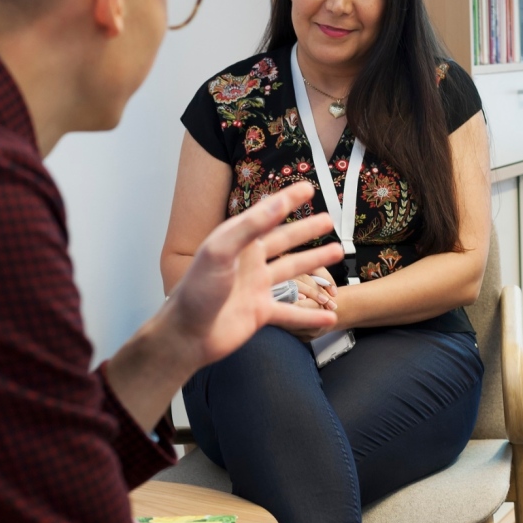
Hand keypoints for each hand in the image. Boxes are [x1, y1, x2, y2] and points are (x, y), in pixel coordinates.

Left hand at [163, 181, 341, 369]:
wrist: (186, 334)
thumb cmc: (197, 289)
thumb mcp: (221, 250)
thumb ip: (250, 226)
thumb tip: (278, 202)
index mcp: (238, 242)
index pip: (267, 214)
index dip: (287, 200)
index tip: (307, 188)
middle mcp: (249, 262)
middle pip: (284, 241)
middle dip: (306, 230)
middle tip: (329, 219)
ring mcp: (256, 287)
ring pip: (292, 271)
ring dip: (314, 261)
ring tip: (337, 252)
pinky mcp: (260, 312)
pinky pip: (292, 312)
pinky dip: (311, 314)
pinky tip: (330, 314)